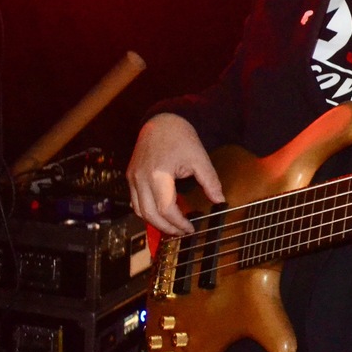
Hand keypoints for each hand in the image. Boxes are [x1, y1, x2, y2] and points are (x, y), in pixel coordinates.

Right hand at [126, 113, 223, 234]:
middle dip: (166, 227)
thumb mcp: (199, 158)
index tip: (190, 228)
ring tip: (172, 226)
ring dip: (154, 222)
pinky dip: (147, 211)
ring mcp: (133, 177)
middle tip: (182, 232)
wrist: (162, 119)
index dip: (179, 223)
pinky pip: (135, 201)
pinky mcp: (131, 175)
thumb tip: (220, 200)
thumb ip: (210, 181)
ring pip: (139, 210)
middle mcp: (141, 178)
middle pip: (149, 215)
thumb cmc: (179, 136)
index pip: (166, 209)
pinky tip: (161, 213)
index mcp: (158, 174)